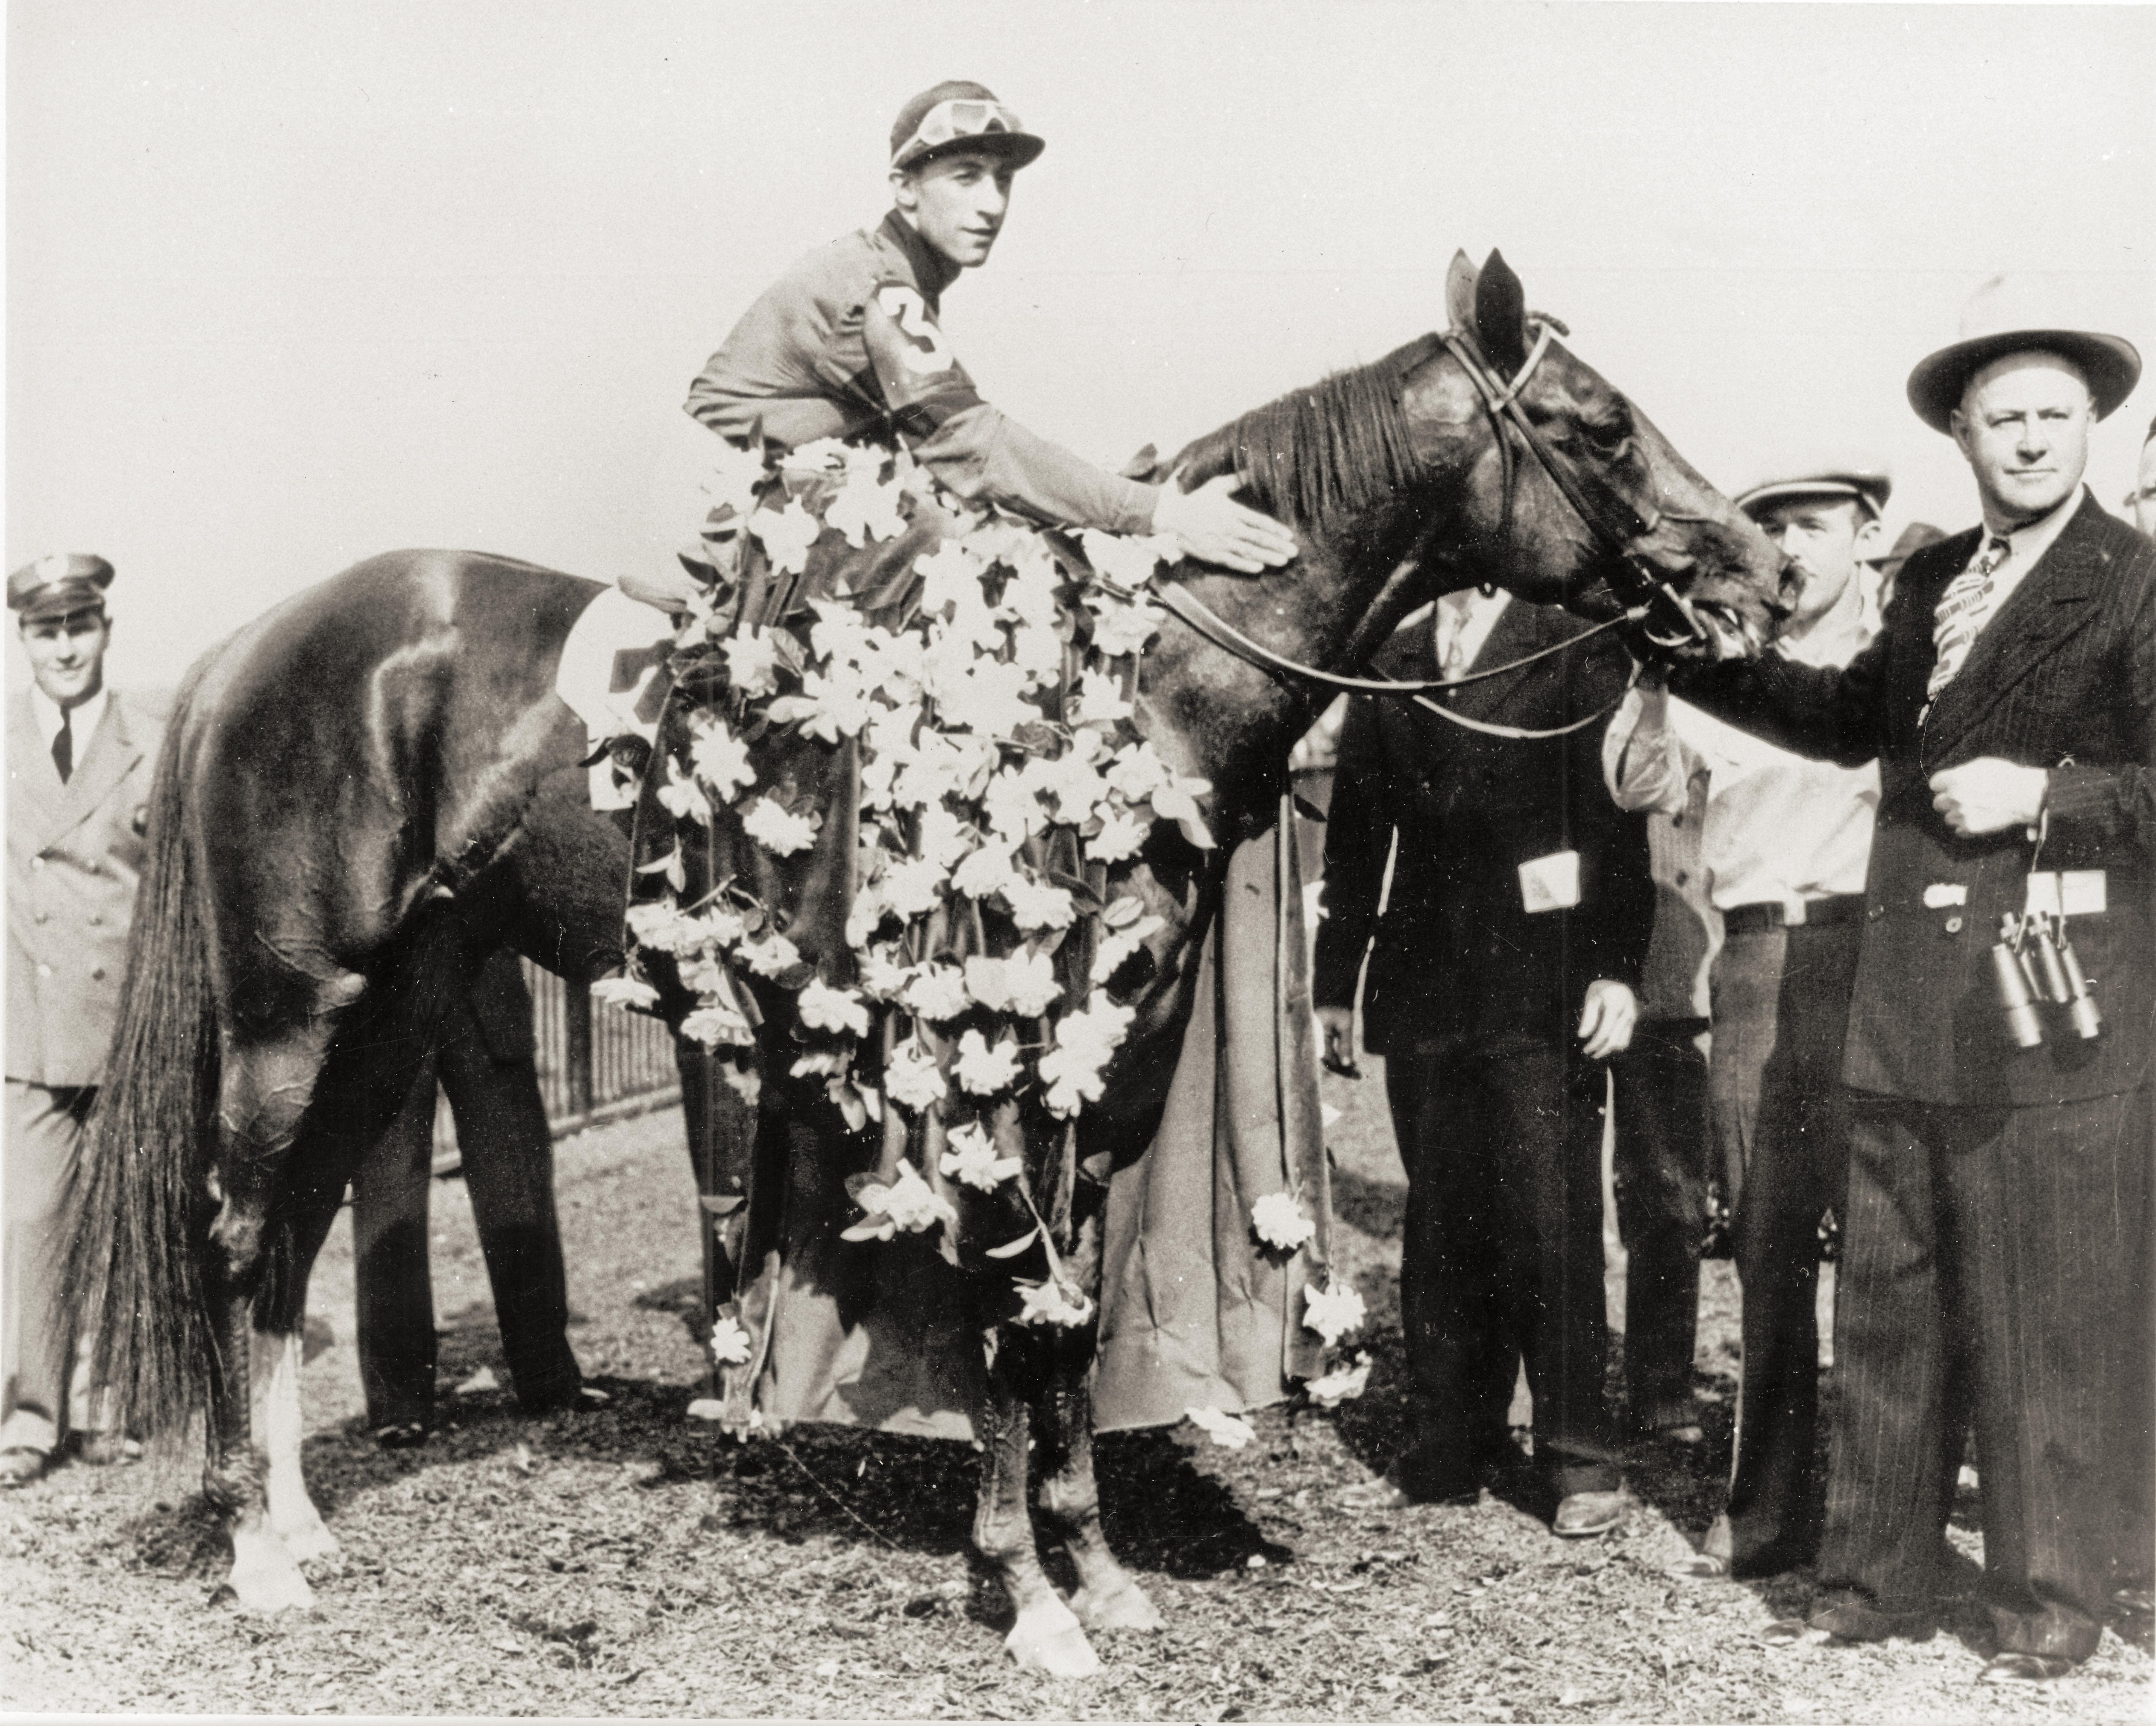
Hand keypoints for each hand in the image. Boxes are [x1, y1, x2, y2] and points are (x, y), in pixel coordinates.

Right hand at [1152, 474, 1299, 572]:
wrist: (1169, 516)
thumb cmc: (1194, 498)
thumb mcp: (1216, 485)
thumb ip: (1236, 480)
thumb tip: (1253, 469)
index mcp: (1231, 511)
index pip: (1258, 521)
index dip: (1275, 529)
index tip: (1289, 535)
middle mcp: (1228, 528)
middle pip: (1257, 538)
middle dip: (1277, 545)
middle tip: (1294, 552)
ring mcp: (1220, 542)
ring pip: (1248, 551)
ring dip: (1267, 557)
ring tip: (1283, 561)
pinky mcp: (1211, 554)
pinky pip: (1231, 561)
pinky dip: (1245, 565)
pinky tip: (1259, 569)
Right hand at [1315, 1005, 1358, 1075]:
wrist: (1331, 997)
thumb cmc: (1338, 1008)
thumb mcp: (1345, 1024)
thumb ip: (1346, 1045)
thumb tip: (1347, 1065)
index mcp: (1315, 1035)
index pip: (1328, 1058)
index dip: (1341, 1068)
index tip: (1355, 1072)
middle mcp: (1311, 1040)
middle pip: (1326, 1061)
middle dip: (1342, 1069)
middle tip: (1358, 1076)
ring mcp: (1313, 1042)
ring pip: (1327, 1059)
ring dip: (1340, 1065)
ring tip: (1355, 1068)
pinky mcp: (1317, 1042)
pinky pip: (1326, 1054)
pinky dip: (1337, 1058)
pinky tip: (1349, 1062)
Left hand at [1577, 979, 1637, 1059]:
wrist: (1618, 984)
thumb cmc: (1601, 990)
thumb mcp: (1592, 998)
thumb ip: (1588, 1017)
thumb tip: (1582, 1036)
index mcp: (1616, 1005)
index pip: (1605, 1032)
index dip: (1595, 1043)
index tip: (1586, 1049)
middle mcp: (1627, 1013)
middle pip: (1614, 1040)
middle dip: (1600, 1050)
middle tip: (1588, 1052)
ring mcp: (1632, 1018)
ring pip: (1622, 1042)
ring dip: (1608, 1050)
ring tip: (1595, 1052)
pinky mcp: (1633, 1021)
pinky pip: (1626, 1039)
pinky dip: (1615, 1045)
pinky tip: (1604, 1046)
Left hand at [1928, 757, 2047, 836]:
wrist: (2026, 795)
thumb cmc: (2006, 777)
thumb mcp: (1981, 765)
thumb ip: (1961, 773)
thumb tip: (1951, 778)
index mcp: (1955, 780)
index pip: (1935, 784)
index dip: (1943, 784)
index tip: (1950, 785)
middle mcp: (1955, 797)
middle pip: (1938, 802)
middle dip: (1947, 800)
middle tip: (1961, 798)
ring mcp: (1962, 814)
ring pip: (1947, 817)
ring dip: (1956, 814)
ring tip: (1972, 809)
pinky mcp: (1971, 827)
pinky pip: (1958, 830)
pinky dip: (1965, 826)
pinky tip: (1976, 818)